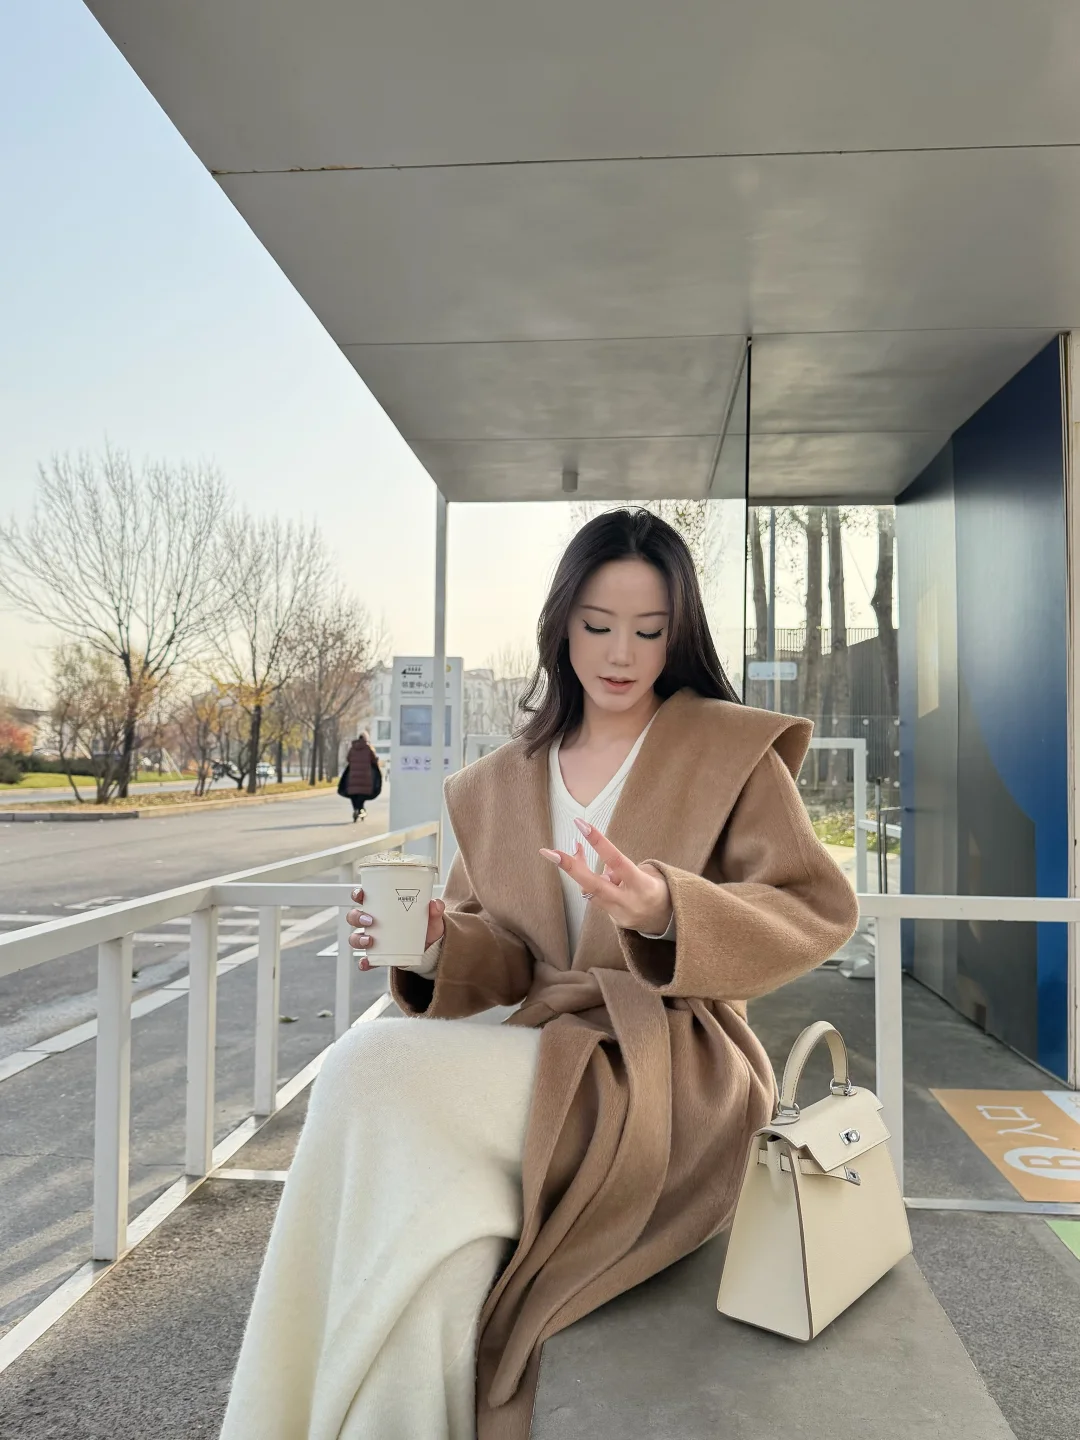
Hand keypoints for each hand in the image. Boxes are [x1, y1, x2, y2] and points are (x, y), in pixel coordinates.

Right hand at [346, 886, 445, 970]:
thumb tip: (435, 904)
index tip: (361, 894)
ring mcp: (373, 939)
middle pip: (354, 917)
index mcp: (382, 907)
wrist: (430, 949)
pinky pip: (366, 959)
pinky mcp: (378, 955)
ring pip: (355, 937)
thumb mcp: (432, 918)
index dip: (357, 894)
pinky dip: (364, 962)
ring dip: (358, 938)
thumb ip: (434, 910)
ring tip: (370, 941)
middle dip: (357, 917)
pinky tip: (366, 963)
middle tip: (370, 920)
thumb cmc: (426, 927)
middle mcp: (373, 922)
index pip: (363, 897)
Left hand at [540, 819, 671, 934]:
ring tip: (577, 847)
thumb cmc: (658, 886)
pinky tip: (602, 873)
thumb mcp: (648, 873)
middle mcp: (628, 901)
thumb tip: (597, 868)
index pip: (616, 860)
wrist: (671, 921)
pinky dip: (594, 883)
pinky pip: (597, 897)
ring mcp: (619, 914)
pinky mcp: (614, 920)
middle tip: (548, 852)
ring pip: (590, 891)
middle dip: (570, 867)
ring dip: (580, 869)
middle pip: (592, 885)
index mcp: (641, 885)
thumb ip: (620, 870)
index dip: (598, 842)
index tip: (581, 824)